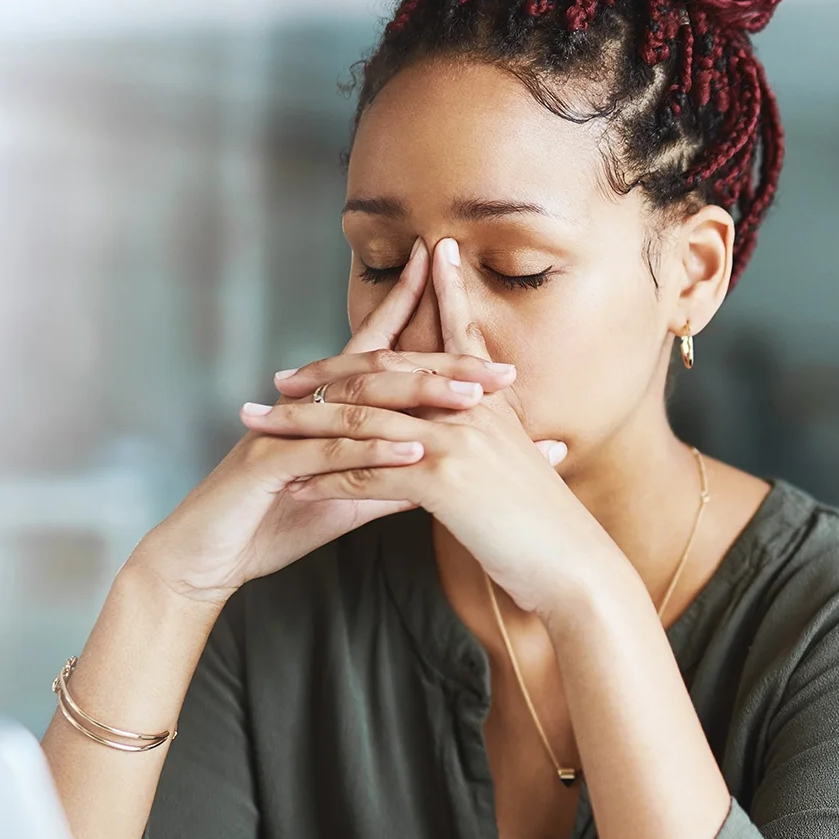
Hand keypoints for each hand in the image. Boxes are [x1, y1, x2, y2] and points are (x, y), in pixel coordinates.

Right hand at [132, 239, 524, 606]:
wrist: (207, 559)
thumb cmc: (274, 522)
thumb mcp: (348, 496)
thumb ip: (394, 475)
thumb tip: (448, 462)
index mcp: (325, 406)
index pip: (377, 349)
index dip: (413, 310)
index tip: (461, 283)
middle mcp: (305, 405)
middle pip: (381, 370)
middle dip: (442, 363)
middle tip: (501, 371)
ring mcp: (285, 429)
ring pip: (359, 403)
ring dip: (418, 398)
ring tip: (471, 398)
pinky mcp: (267, 463)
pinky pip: (327, 451)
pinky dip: (373, 449)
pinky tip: (414, 450)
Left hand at [250, 237, 625, 617]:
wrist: (576, 569)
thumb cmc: (549, 529)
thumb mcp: (521, 468)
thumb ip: (496, 440)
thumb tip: (473, 433)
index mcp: (490, 401)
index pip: (450, 336)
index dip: (425, 301)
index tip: (404, 269)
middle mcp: (471, 407)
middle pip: (383, 374)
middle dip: (325, 372)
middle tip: (279, 378)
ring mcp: (457, 439)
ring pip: (361, 420)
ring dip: (302, 425)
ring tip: (262, 426)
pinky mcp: (443, 479)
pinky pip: (366, 473)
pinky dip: (324, 479)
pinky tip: (291, 485)